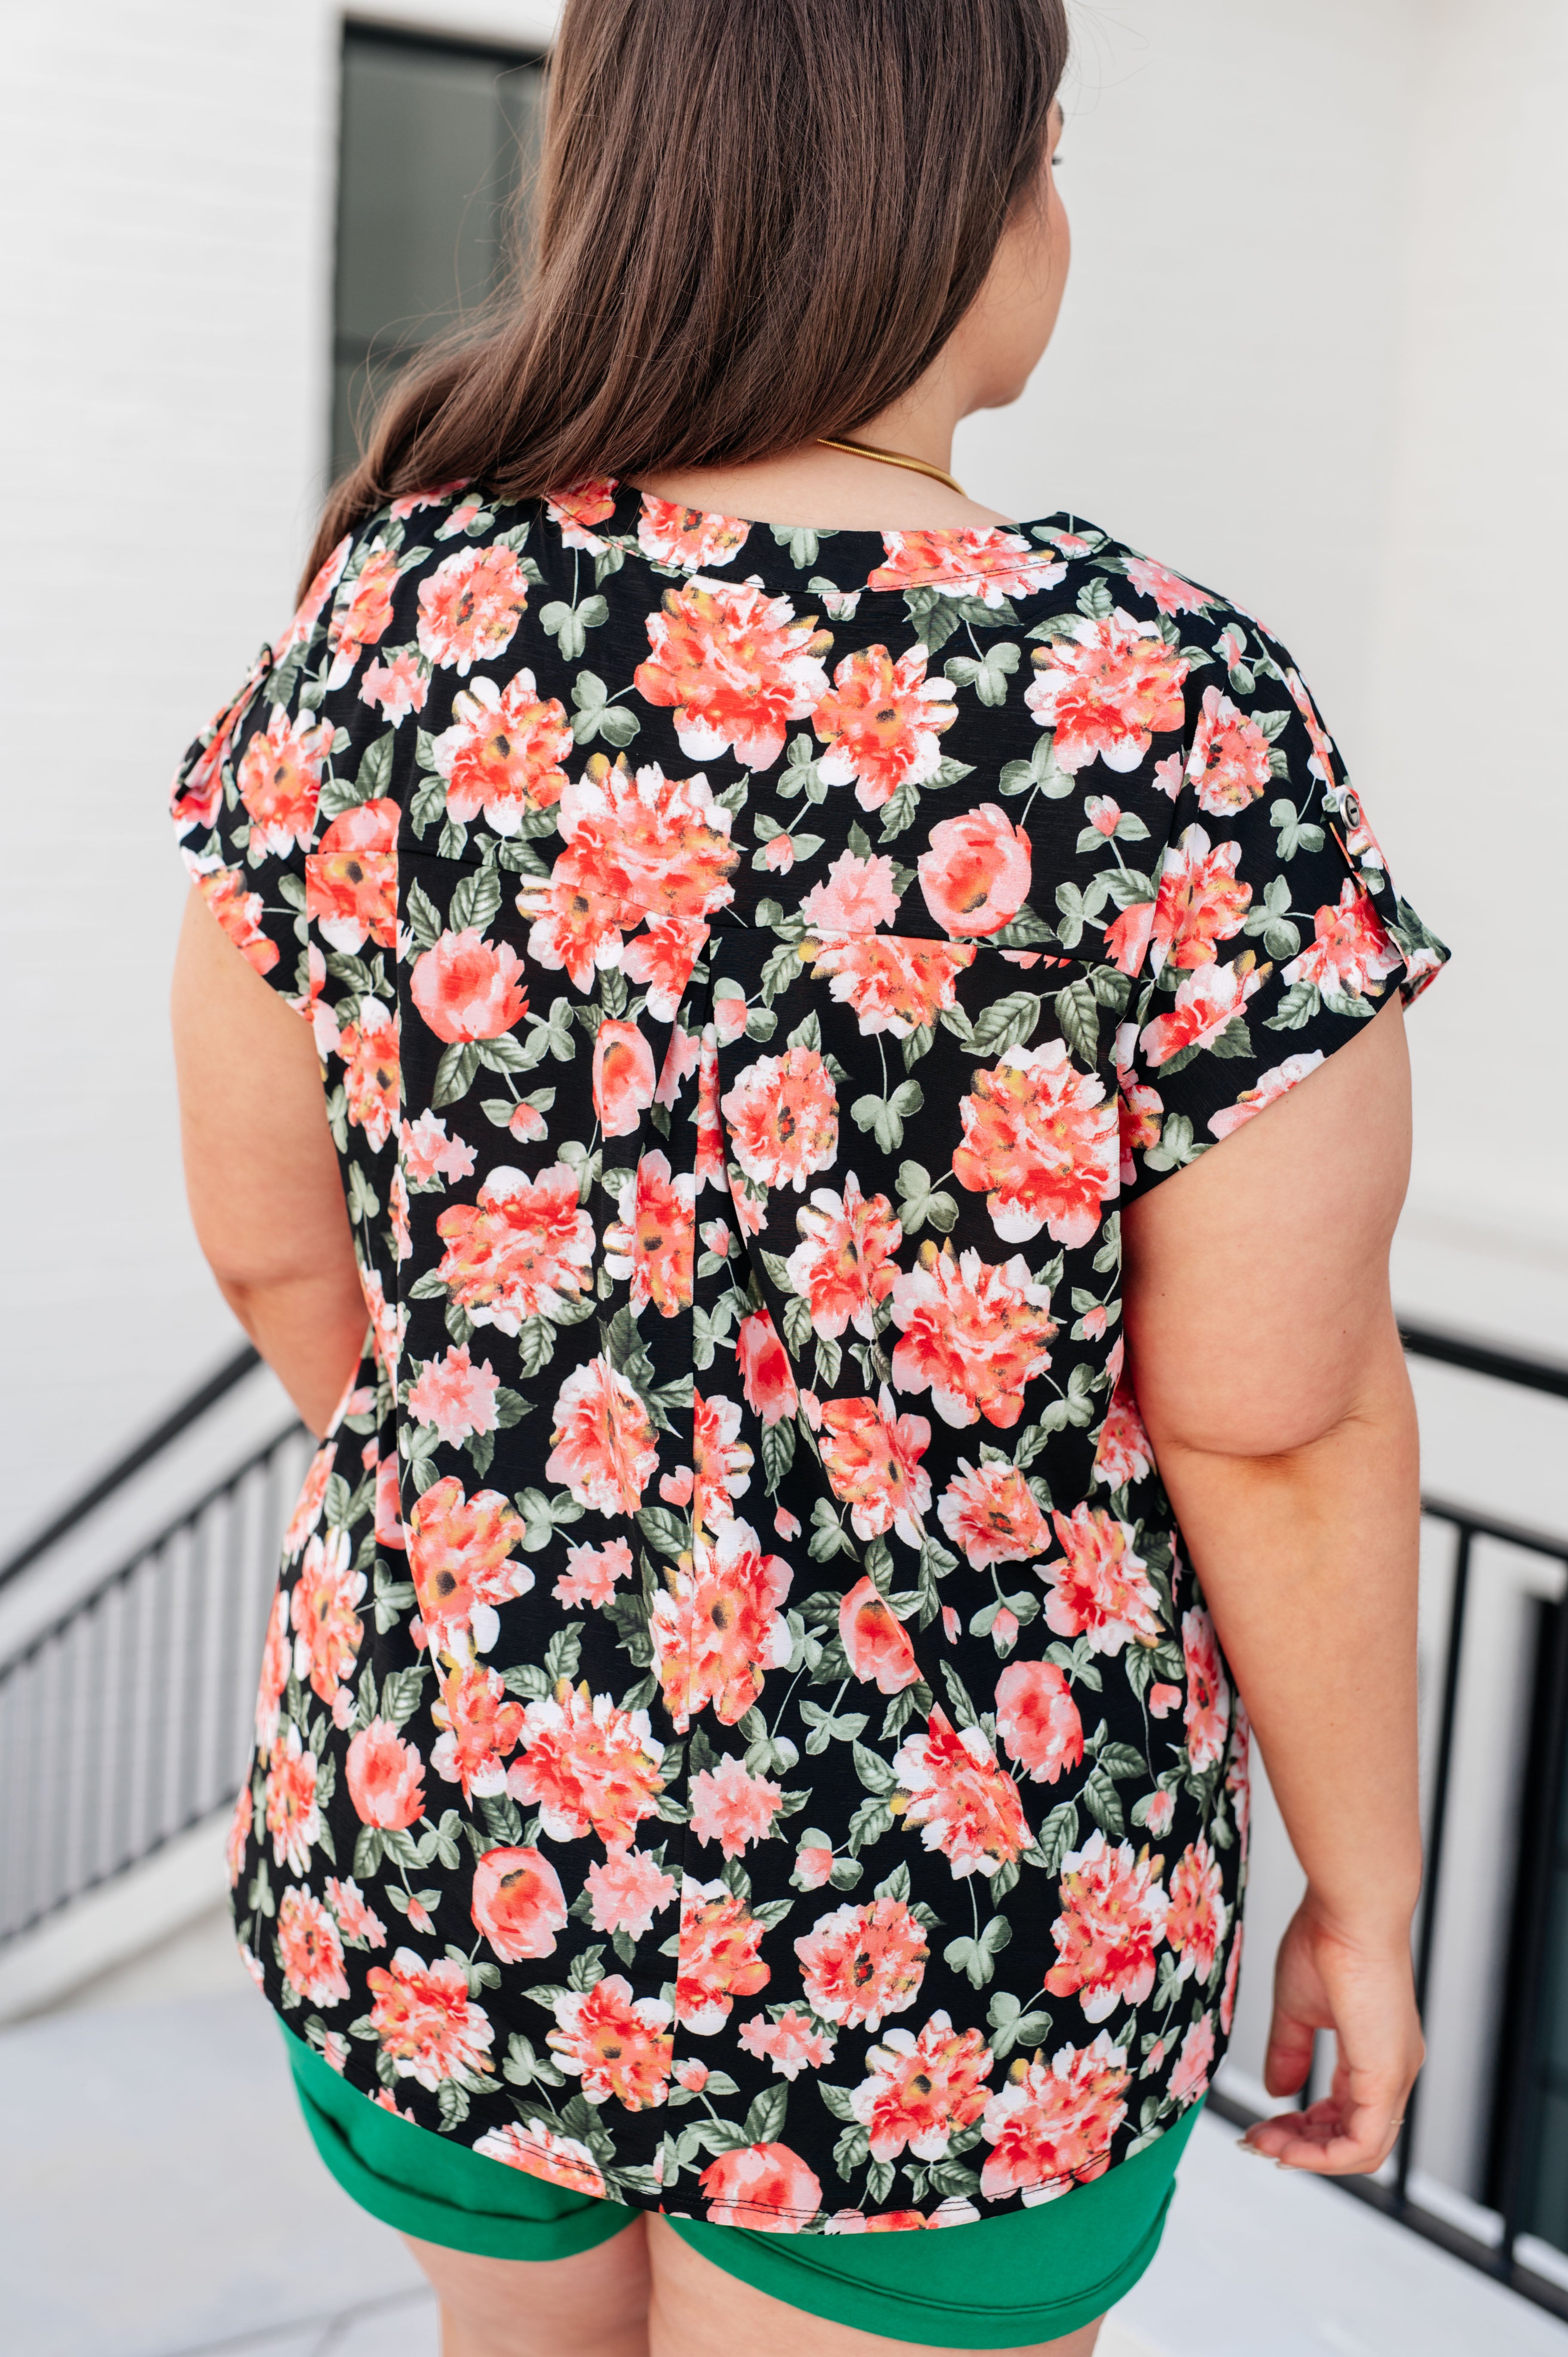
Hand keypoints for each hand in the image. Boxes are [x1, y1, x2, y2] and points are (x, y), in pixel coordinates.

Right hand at [1240, 1892, 1423, 2174]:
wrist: (1350, 1911)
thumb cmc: (1327, 1940)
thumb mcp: (1298, 2007)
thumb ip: (1290, 2052)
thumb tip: (1278, 2092)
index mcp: (1375, 2052)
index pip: (1347, 2114)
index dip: (1305, 2130)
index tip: (1262, 2126)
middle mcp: (1393, 2070)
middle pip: (1353, 2139)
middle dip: (1301, 2148)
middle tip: (1257, 2140)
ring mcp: (1394, 2076)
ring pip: (1361, 2150)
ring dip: (1309, 2156)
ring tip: (1265, 2143)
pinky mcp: (1386, 2078)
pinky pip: (1363, 2143)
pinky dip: (1324, 2156)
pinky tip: (1287, 2147)